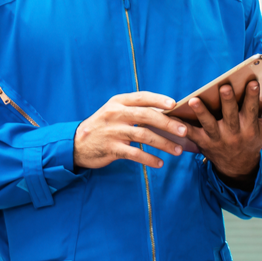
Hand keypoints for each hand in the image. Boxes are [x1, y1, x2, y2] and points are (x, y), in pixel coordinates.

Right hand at [74, 91, 190, 169]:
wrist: (76, 144)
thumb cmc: (103, 126)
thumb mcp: (114, 112)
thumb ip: (134, 110)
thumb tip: (165, 112)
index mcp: (118, 103)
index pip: (141, 97)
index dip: (159, 99)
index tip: (174, 104)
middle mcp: (115, 115)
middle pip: (146, 116)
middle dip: (168, 123)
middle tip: (184, 130)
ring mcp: (113, 132)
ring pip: (144, 136)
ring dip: (164, 143)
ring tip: (178, 150)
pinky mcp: (111, 149)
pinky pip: (135, 154)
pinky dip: (149, 159)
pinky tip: (160, 163)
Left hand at [179, 80, 261, 186]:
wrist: (237, 167)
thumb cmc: (253, 141)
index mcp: (250, 128)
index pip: (253, 110)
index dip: (253, 97)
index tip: (253, 82)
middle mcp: (234, 134)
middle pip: (230, 116)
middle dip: (228, 102)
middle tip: (225, 87)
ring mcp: (217, 140)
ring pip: (208, 125)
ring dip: (202, 113)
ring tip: (194, 100)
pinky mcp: (203, 144)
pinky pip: (191, 135)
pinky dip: (182, 127)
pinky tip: (174, 115)